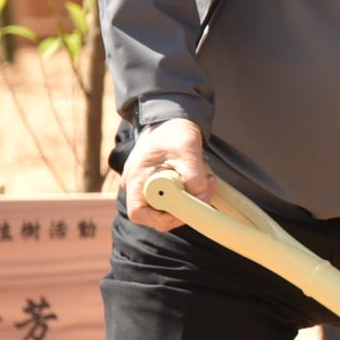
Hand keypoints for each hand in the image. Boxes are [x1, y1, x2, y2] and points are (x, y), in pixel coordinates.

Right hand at [122, 116, 211, 230]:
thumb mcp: (188, 151)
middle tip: (203, 194)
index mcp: (136, 179)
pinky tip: (198, 183)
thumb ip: (194, 178)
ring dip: (186, 203)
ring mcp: (143, 188)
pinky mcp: (154, 188)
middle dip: (181, 211)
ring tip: (205, 182)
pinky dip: (185, 197)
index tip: (188, 206)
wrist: (170, 122)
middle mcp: (135, 187)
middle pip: (154, 216)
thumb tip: (200, 200)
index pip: (140, 214)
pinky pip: (169, 201)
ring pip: (164, 210)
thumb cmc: (175, 133)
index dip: (165, 217)